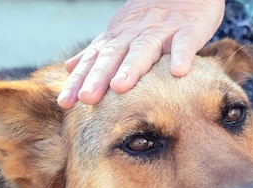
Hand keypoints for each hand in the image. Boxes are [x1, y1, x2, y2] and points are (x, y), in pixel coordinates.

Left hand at [57, 0, 224, 107]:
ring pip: (143, 49)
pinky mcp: (187, 31)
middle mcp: (135, 34)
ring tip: (120, 87)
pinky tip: (178, 72)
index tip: (65, 102)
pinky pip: (183, 44)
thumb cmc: (152, 19)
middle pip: (114, 56)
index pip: (94, 60)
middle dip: (99, 77)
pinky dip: (180, 56)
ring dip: (131, 68)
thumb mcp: (121, 32)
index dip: (79, 80)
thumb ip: (98, 51)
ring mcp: (161, 32)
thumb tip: (69, 67)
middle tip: (86, 97)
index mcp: (118, 38)